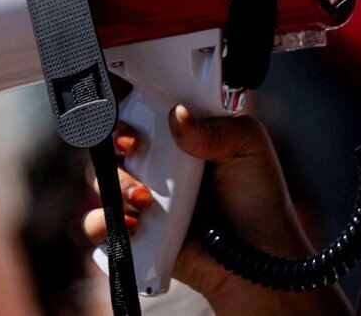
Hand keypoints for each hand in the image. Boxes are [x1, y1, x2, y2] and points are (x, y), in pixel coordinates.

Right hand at [84, 106, 351, 314]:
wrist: (261, 257)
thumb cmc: (258, 198)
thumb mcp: (248, 146)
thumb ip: (216, 126)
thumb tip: (179, 115)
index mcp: (177, 131)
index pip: (138, 106)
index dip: (123, 101)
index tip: (127, 103)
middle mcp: (154, 160)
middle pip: (110, 139)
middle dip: (113, 140)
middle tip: (131, 147)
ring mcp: (140, 195)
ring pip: (100, 179)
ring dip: (114, 184)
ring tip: (144, 200)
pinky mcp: (134, 231)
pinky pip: (99, 224)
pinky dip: (104, 222)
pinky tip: (134, 225)